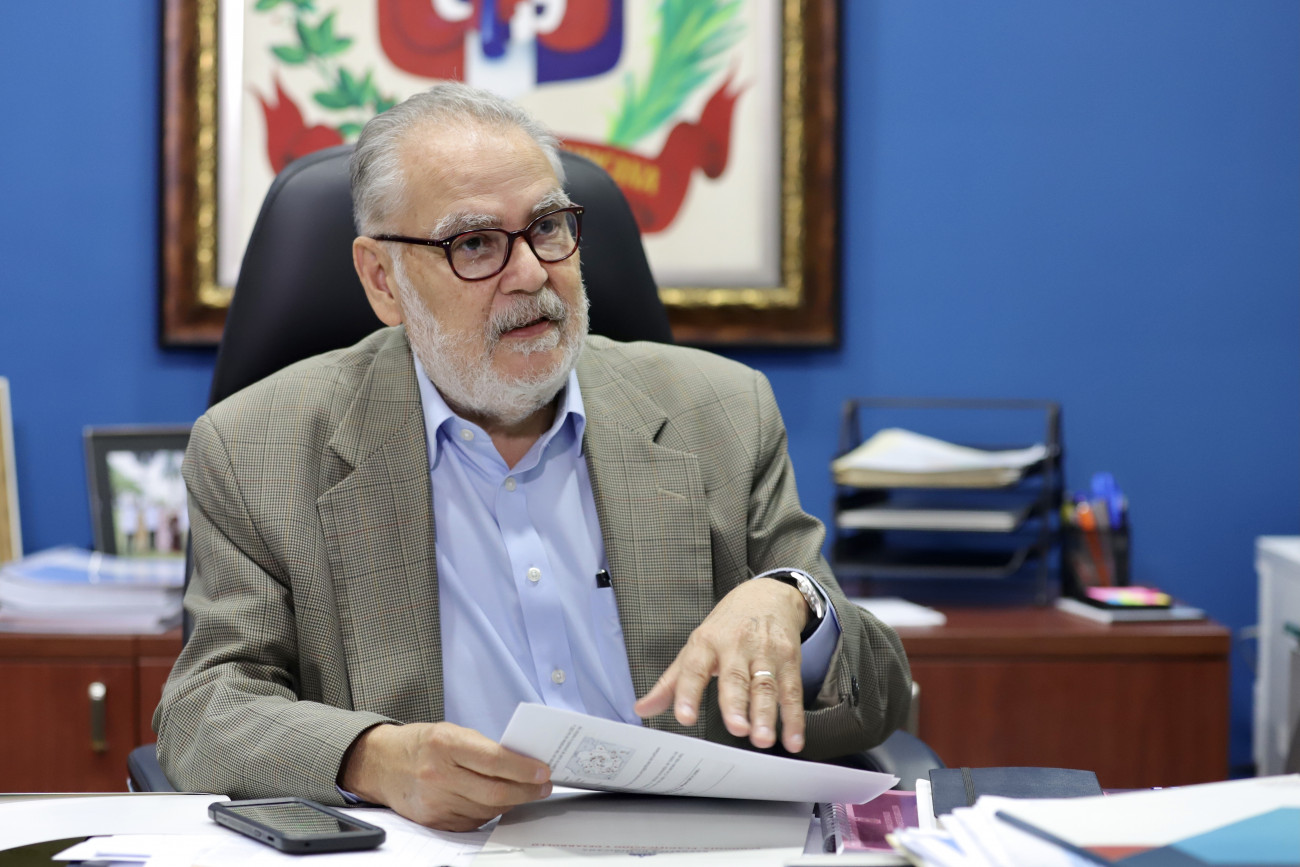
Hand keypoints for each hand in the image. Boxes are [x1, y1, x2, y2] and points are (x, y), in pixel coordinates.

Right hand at [339, 722, 551, 830]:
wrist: (383, 764)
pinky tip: (500, 801)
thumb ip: (483, 747)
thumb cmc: (423, 744)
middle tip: (543, 786)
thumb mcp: (452, 732)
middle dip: (526, 790)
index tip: (543, 771)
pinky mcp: (434, 821)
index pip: (494, 760)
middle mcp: (438, 774)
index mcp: (445, 744)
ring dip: (513, 802)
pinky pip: (474, 821)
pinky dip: (491, 811)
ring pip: (487, 809)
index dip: (523, 768)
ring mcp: (435, 801)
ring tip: (526, 792)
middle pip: (494, 791)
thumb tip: (522, 763)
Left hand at [633, 578, 807, 751]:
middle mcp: (736, 646)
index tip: (684, 717)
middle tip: (737, 729)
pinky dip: (794, 718)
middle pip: (735, 678)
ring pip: (765, 686)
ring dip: (766, 715)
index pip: (694, 669)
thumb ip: (670, 683)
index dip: (688, 693)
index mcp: (706, 643)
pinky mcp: (790, 659)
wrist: (766, 595)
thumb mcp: (695, 648)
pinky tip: (794, 739)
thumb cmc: (726, 628)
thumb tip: (642, 709)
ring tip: (762, 739)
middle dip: (736, 705)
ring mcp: (765, 652)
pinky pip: (792, 691)